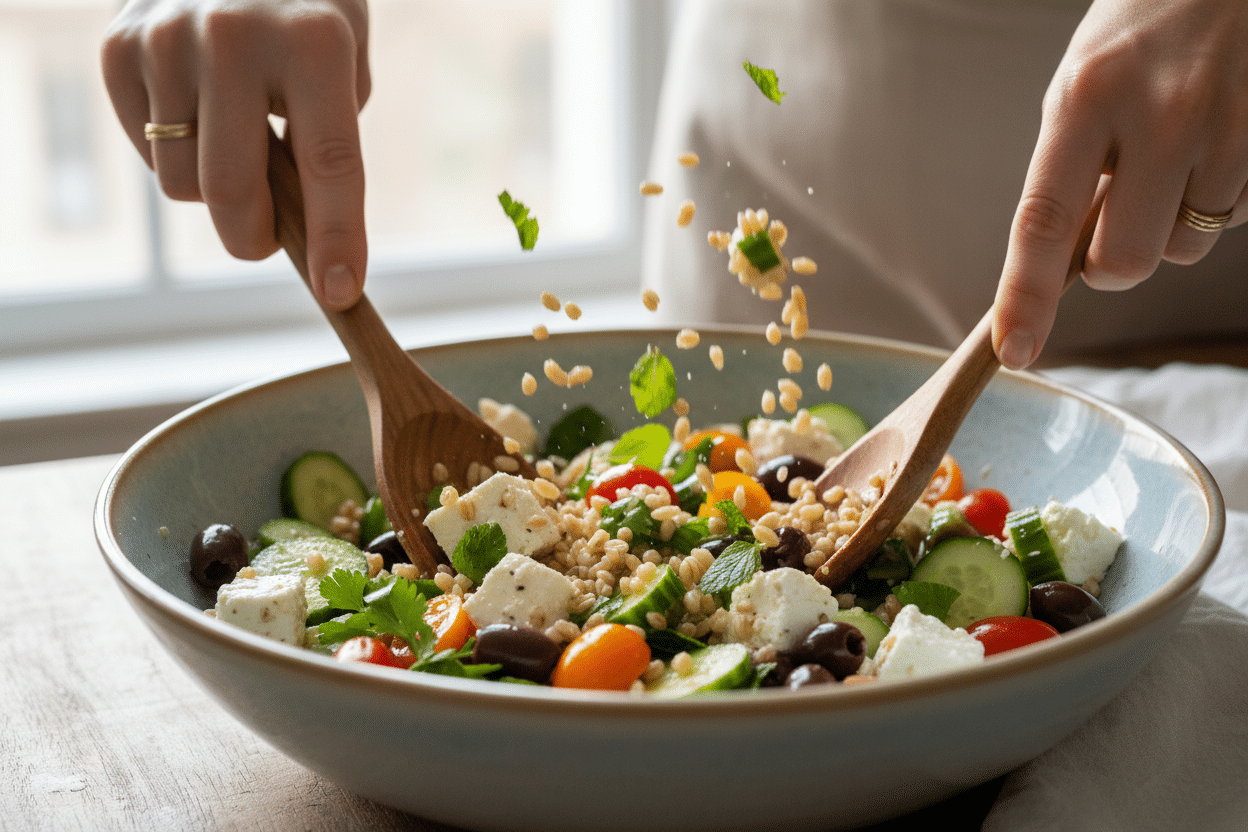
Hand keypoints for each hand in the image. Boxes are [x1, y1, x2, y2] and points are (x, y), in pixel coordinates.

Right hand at [101, 0, 370, 310]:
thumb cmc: (302, 16)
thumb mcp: (344, 59)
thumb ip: (327, 138)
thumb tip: (301, 229)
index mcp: (313, 41)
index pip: (329, 164)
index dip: (337, 237)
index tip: (340, 290)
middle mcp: (234, 37)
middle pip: (231, 192)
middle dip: (252, 238)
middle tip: (264, 241)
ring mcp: (165, 40)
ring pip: (183, 183)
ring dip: (213, 189)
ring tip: (234, 140)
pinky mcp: (117, 49)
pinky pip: (147, 152)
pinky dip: (175, 152)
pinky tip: (196, 109)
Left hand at [992, 0, 1247, 368]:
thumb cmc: (1139, 33)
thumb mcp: (1079, 88)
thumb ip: (1068, 171)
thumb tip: (1066, 264)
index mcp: (1084, 99)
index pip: (1042, 222)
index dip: (1026, 297)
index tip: (1013, 350)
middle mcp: (1159, 116)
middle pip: (1124, 261)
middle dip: (1110, 265)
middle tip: (1111, 216)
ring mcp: (1227, 129)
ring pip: (1184, 247)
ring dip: (1167, 225)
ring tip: (1169, 154)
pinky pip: (1233, 218)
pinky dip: (1211, 201)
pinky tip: (1208, 145)